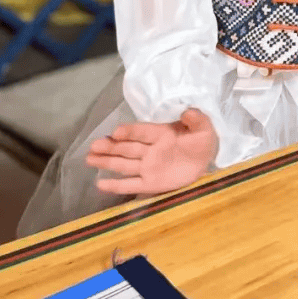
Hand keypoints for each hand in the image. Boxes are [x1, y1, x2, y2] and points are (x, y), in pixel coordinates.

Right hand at [86, 108, 217, 195]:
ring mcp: (149, 167)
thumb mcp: (204, 128)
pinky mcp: (151, 184)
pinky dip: (116, 186)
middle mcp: (150, 150)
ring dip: (107, 162)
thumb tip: (188, 112)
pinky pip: (131, 185)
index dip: (130, 132)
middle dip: (111, 147)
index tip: (116, 132)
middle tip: (94, 146)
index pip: (142, 132)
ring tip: (89, 159)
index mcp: (161, 134)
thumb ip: (196, 119)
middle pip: (127, 148)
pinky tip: (100, 184)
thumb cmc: (203, 141)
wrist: (207, 161)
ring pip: (124, 164)